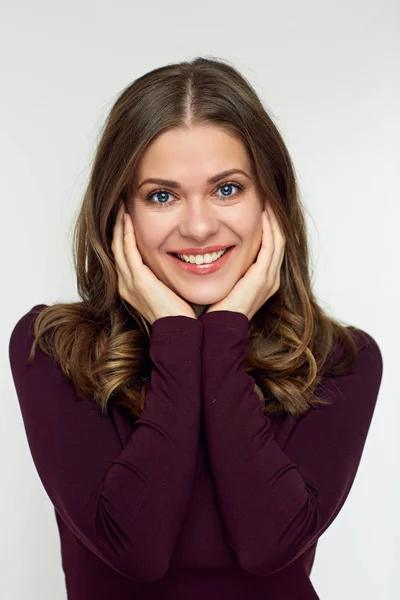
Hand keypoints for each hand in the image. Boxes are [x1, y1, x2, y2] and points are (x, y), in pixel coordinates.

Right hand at [111, 201, 197, 323]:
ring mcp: (129, 283)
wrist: (180, 332)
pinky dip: (127, 234)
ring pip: (118, 247)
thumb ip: (166, 276)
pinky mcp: (138, 281)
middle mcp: (126, 284)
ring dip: (120, 225)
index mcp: (132, 286)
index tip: (128, 217)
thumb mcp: (169, 290)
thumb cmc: (180, 314)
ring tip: (122, 207)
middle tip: (121, 206)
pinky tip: (129, 219)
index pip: (123, 255)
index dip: (123, 235)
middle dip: (118, 226)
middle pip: (116, 248)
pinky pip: (127, 251)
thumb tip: (180, 260)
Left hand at [204, 203, 285, 320]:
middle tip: (266, 197)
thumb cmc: (215, 310)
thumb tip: (209, 252)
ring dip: (273, 219)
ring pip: (278, 240)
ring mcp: (269, 278)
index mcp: (262, 280)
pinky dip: (269, 229)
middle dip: (273, 218)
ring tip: (267, 200)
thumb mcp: (223, 283)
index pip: (271, 246)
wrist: (218, 331)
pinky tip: (263, 214)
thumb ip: (224, 268)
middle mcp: (270, 278)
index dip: (267, 226)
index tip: (257, 206)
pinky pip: (271, 247)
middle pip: (278, 240)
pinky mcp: (262, 278)